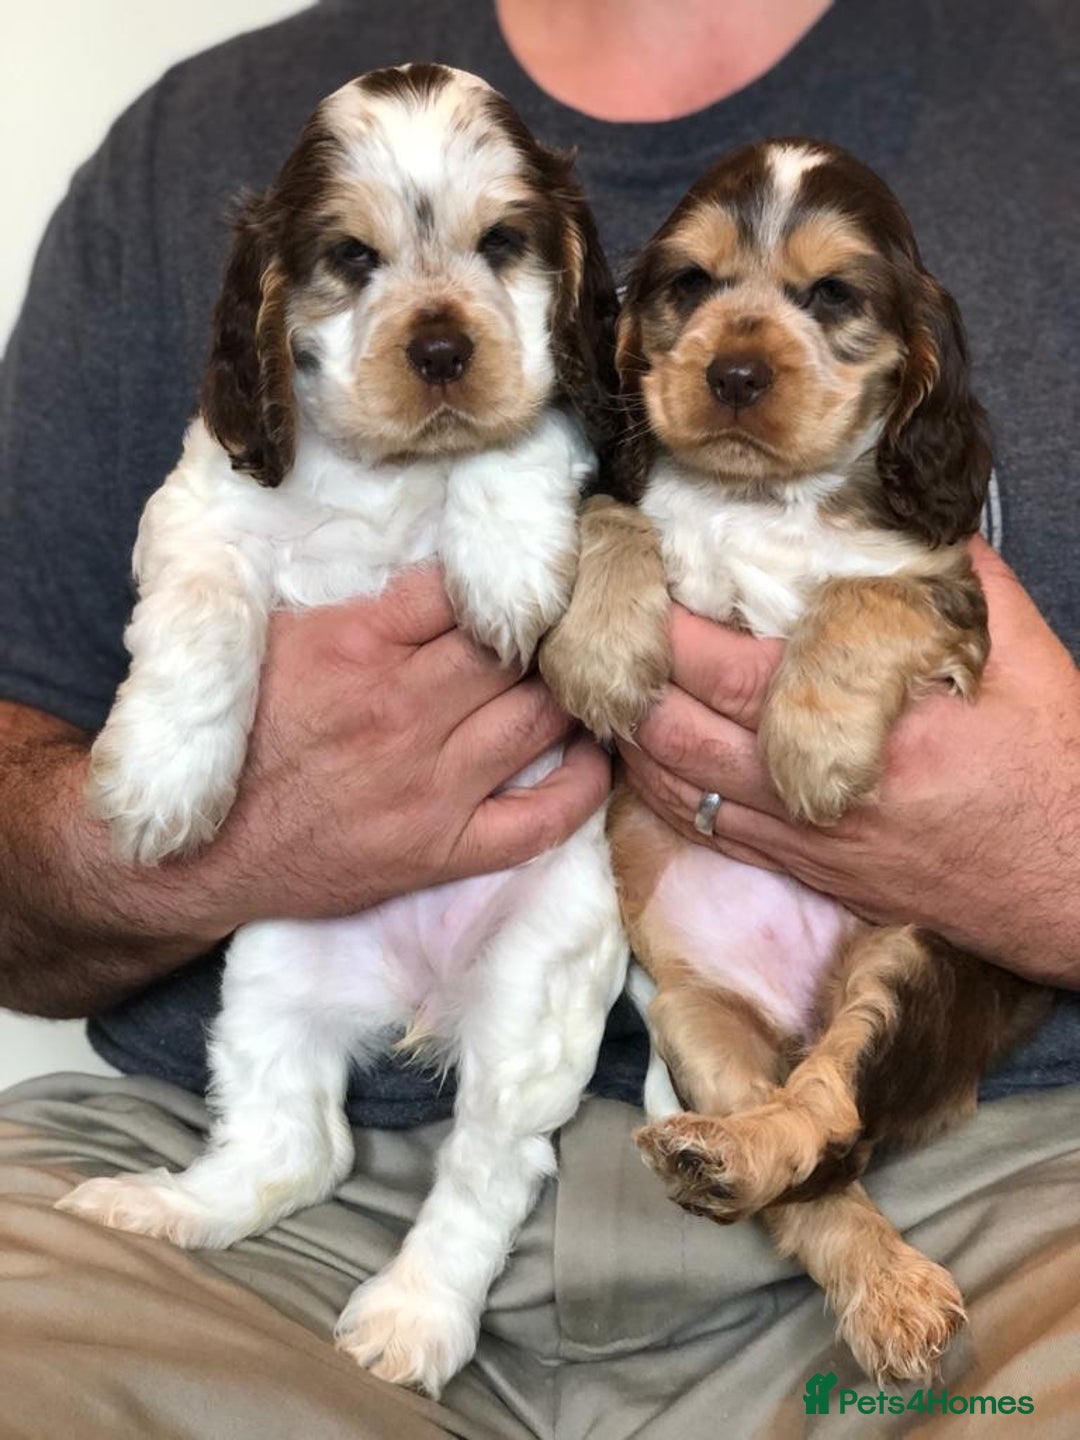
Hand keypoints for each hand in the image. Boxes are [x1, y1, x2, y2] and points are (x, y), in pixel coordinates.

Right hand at [202, 563, 609, 927]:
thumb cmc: (242, 738)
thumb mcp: (277, 641)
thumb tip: (443, 562)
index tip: (536, 566)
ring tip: (586, 672)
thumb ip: (360, 604)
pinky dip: (583, 783)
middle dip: (553, 626)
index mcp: (359, 647)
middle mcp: (403, 712)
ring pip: (540, 718)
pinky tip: (595, 752)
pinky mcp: (442, 851)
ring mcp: (430, 787)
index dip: (511, 572)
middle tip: (577, 616)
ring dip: (571, 690)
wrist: (201, 855)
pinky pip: (542, 819)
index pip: (466, 589)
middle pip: (517, 649)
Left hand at [618, 539, 1079, 987]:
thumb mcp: (1022, 655)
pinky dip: (656, 784)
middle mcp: (821, 791)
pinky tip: (638, 745)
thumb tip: (896, 516)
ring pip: (676, 783)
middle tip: (598, 616)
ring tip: (603, 670)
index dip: (670, 628)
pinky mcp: (805, 871)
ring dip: (629, 727)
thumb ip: (954, 581)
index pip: (732, 672)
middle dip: (629, 668)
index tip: (641, 575)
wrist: (1075, 885)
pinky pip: (701, 829)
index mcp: (875, 728)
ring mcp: (805, 839)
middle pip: (681, 727)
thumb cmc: (1056, 769)